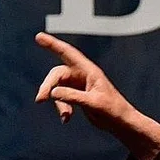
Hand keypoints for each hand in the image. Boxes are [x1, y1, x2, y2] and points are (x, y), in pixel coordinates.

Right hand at [34, 32, 159, 159]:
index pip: (68, 53)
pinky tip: (66, 119)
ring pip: (57, 89)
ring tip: (66, 117)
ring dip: (58, 103)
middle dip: (48, 86)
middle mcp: (82, 75)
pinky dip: (62, 108)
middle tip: (40, 100)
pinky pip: (61, 98)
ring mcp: (78, 85)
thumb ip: (73, 96)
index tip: (38, 37)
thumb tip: (53, 92)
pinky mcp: (76, 95)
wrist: (121, 122)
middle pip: (57, 74)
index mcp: (90, 71)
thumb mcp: (93, 103)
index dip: (53, 44)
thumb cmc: (113, 110)